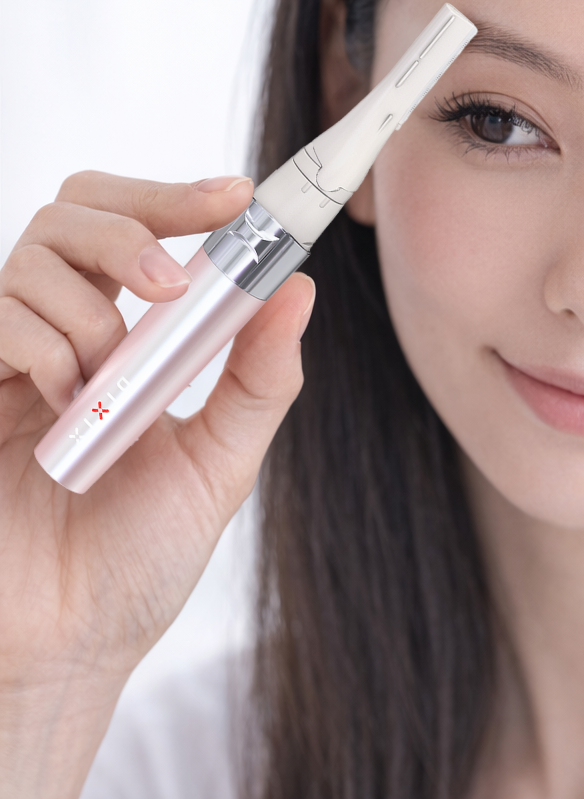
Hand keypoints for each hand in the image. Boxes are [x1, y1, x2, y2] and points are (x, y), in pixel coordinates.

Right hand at [0, 172, 313, 798]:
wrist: (68, 644)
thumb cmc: (139, 557)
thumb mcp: (221, 461)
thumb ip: (258, 377)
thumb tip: (298, 290)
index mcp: (130, 340)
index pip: (140, 228)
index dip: (181, 197)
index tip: (238, 195)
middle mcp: (65, 332)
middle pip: (76, 211)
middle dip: (132, 225)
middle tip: (172, 280)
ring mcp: (10, 356)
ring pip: (34, 257)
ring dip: (91, 311)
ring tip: (109, 385)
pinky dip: (44, 348)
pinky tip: (67, 404)